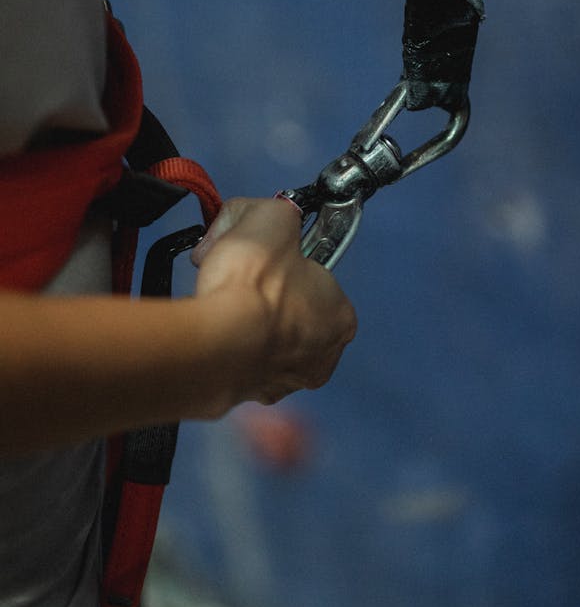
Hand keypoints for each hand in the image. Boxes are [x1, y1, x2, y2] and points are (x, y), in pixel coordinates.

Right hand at [192, 198, 356, 411]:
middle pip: (289, 312)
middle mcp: (320, 359)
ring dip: (243, 319)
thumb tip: (254, 214)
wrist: (215, 340)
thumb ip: (273, 211)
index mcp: (340, 319)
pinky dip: (223, 344)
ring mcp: (281, 383)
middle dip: (265, 293)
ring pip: (261, 339)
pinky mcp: (243, 395)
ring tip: (221, 300)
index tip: (266, 257)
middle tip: (239, 278)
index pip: (318, 281)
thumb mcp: (270, 216)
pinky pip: (234, 362)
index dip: (287, 262)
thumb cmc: (253, 283)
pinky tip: (211, 327)